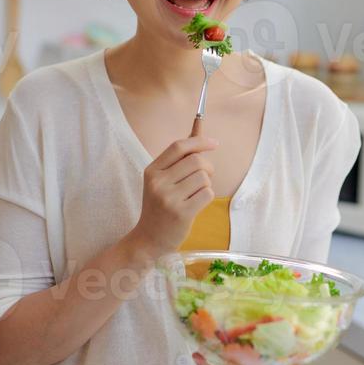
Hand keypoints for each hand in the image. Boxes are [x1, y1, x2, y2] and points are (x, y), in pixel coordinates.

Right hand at [131, 136, 218, 259]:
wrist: (149, 239)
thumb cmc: (160, 206)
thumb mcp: (162, 179)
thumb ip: (180, 156)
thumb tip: (198, 124)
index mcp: (152, 170)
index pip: (179, 146)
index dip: (200, 141)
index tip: (214, 143)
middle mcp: (158, 182)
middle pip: (196, 160)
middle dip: (208, 167)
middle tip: (205, 177)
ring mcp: (169, 198)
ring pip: (204, 177)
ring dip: (207, 184)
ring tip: (196, 193)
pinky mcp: (181, 213)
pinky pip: (207, 193)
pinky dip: (207, 196)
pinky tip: (196, 204)